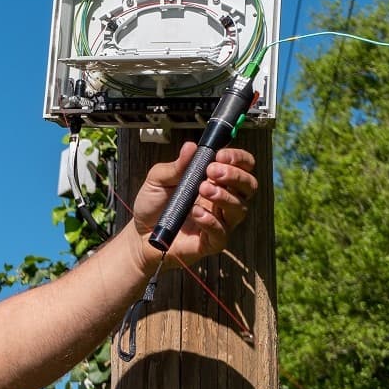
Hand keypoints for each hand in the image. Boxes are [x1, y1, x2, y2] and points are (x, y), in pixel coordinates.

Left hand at [131, 142, 256, 267]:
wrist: (139, 233)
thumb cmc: (153, 204)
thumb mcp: (158, 179)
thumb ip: (176, 165)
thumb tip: (191, 146)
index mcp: (214, 180)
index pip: (242, 166)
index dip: (237, 158)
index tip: (220, 155)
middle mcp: (223, 199)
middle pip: (249, 186)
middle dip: (235, 175)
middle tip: (212, 171)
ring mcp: (220, 221)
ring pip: (240, 209)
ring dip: (224, 196)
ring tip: (202, 189)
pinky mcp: (212, 242)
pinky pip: (222, 233)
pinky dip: (211, 221)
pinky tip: (195, 212)